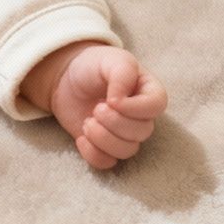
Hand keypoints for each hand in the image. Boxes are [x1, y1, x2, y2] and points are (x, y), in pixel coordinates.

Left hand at [25, 42, 167, 169]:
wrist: (66, 78)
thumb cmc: (94, 66)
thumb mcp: (110, 60)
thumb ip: (122, 74)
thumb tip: (120, 101)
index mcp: (148, 91)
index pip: (156, 106)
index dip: (134, 108)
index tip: (111, 100)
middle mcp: (140, 116)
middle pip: (141, 132)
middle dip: (114, 122)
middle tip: (96, 108)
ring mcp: (123, 133)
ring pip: (127, 151)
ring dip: (103, 138)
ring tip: (88, 121)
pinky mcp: (105, 146)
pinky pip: (107, 162)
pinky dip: (92, 153)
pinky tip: (81, 137)